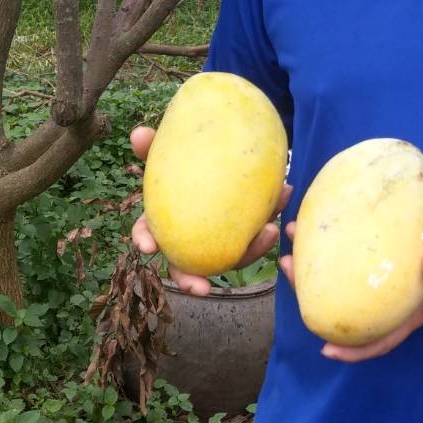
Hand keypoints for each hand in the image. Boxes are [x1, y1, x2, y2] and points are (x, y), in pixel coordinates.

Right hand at [128, 124, 292, 296]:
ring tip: (270, 230)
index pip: (147, 232)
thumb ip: (157, 144)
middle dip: (191, 281)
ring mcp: (219, 241)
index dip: (145, 240)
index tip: (147, 248)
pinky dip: (271, 219)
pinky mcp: (245, 235)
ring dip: (252, 251)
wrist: (225, 147)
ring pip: (231, 258)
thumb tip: (138, 133)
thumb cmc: (191, 157)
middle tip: (202, 288)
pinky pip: (257, 236)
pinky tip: (284, 193)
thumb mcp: (174, 148)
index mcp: (164, 218)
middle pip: (184, 267)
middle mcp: (189, 237)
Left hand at [279, 220, 422, 361]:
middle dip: (312, 293)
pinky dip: (330, 240)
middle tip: (286, 269)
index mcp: (408, 310)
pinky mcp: (377, 253)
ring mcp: (379, 277)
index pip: (378, 337)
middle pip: (345, 306)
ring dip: (313, 263)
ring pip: (340, 278)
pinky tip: (316, 218)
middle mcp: (387, 297)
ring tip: (292, 234)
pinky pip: (348, 252)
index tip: (326, 350)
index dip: (353, 349)